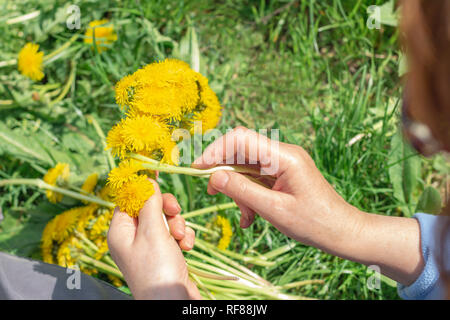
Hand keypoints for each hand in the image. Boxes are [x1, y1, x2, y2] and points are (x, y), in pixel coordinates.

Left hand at [107, 179, 200, 299]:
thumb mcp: (152, 231)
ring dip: (178, 224)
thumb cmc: (157, 269)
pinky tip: (186, 247)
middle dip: (166, 209)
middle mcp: (132, 238)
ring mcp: (149, 247)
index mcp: (120, 231)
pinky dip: (183, 237)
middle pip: (149, 207)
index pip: (128, 199)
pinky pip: (175, 234)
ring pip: (165, 219)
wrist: (173, 302)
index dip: (142, 187)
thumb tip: (146, 180)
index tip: (155, 170)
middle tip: (174, 211)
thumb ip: (149, 203)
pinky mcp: (165, 254)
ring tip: (180, 238)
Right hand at [193, 126, 361, 249]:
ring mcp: (283, 163)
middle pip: (241, 151)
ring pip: (246, 167)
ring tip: (245, 215)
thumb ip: (242, 191)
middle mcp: (283, 153)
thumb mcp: (274, 210)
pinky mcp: (282, 173)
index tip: (198, 168)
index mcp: (284, 156)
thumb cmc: (314, 223)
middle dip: (224, 172)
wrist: (342, 232)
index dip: (216, 150)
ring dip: (238, 189)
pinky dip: (248, 195)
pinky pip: (256, 178)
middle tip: (213, 193)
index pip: (241, 138)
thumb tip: (214, 176)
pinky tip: (250, 216)